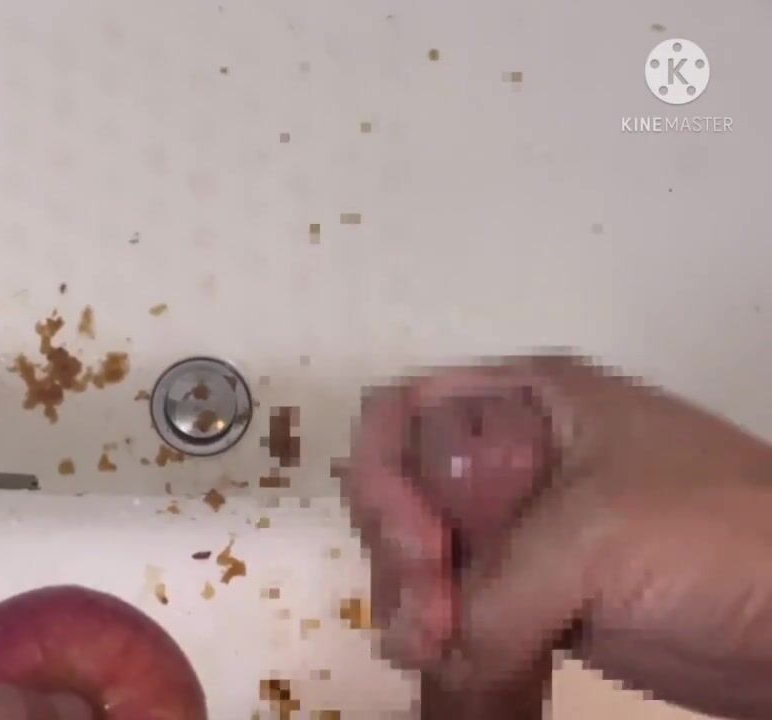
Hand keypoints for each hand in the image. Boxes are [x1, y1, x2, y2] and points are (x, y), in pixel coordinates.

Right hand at [342, 355, 771, 719]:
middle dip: (404, 563)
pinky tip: (461, 686)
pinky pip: (466, 619)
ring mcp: (528, 532)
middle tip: (430, 626)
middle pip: (402, 498)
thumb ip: (489, 595)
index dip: (387, 479)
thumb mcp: (591, 537)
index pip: (403, 417)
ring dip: (420, 618)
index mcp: (526, 401)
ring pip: (425, 566)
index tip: (420, 550)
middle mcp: (513, 457)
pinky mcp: (543, 598)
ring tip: (446, 664)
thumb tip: (421, 654)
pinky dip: (453, 655)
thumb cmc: (714, 537)